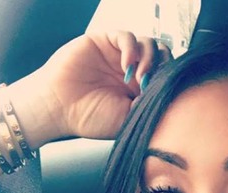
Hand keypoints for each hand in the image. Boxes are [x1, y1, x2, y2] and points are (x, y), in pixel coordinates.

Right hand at [3, 31, 172, 147]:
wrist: (60, 108)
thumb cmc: (89, 118)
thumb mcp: (127, 120)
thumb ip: (147, 107)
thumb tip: (166, 96)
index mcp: (139, 90)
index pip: (165, 76)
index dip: (168, 81)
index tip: (161, 94)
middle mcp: (131, 72)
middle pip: (161, 57)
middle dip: (162, 68)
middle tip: (150, 84)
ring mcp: (118, 56)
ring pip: (148, 44)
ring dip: (149, 59)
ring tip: (138, 78)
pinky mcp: (105, 41)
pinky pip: (127, 37)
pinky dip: (132, 49)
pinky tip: (127, 66)